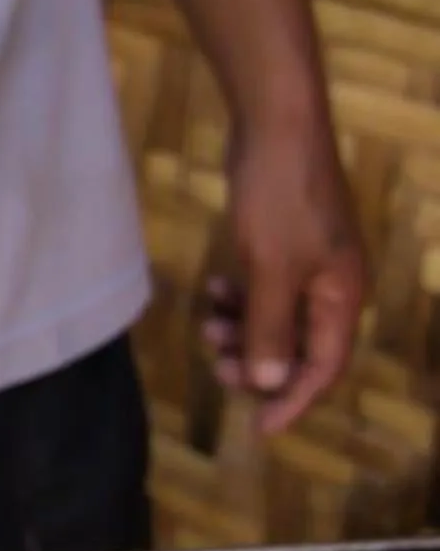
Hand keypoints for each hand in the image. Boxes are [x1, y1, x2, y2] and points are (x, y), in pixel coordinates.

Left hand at [202, 111, 365, 435]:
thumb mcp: (270, 270)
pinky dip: (243, 297)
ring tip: (209, 325)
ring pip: (279, 318)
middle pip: (300, 348)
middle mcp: (334, 285)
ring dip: (245, 330)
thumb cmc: (280, 197)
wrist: (277, 122)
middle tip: (216, 364)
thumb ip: (270, 330)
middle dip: (259, 363)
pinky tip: (214, 290)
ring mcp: (312, 262)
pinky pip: (268, 288)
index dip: (292, 401)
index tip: (258, 428)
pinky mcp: (288, 241)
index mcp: (342, 298)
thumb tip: (267, 385)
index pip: (323, 368)